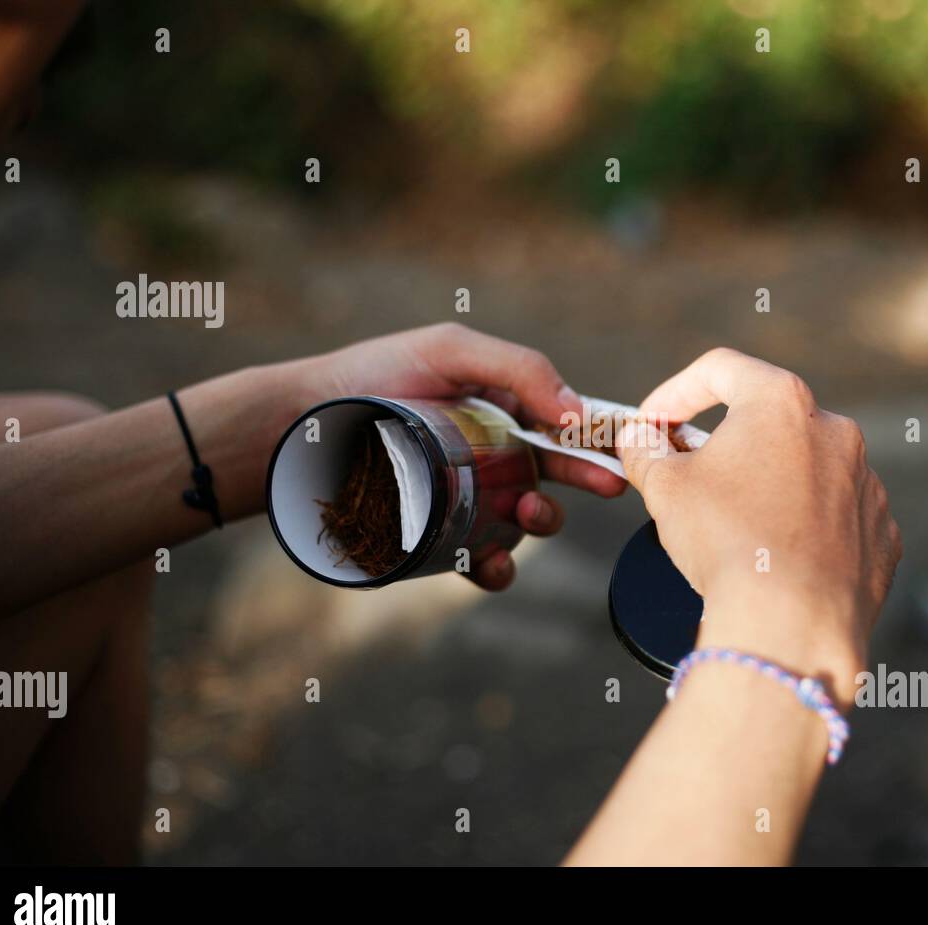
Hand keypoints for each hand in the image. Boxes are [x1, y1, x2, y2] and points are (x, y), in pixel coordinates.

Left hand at [291, 322, 625, 589]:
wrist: (304, 425)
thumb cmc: (375, 375)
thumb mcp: (450, 351)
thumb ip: (518, 368)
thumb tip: (577, 410)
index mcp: (500, 411)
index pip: (562, 426)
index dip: (598, 441)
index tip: (623, 457)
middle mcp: (489, 457)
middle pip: (553, 478)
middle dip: (581, 485)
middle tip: (604, 488)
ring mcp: (466, 500)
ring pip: (523, 523)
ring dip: (541, 523)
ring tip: (527, 516)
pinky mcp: (437, 538)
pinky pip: (481, 562)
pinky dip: (497, 570)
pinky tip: (493, 566)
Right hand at [617, 348, 900, 707]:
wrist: (791, 622)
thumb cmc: (727, 542)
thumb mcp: (664, 487)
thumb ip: (646, 450)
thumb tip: (638, 440)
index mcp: (781, 403)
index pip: (721, 371)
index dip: (675, 393)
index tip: (652, 424)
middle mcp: (835, 431)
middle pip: (769, 422)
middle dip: (727, 444)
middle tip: (692, 478)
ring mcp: (866, 482)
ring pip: (806, 471)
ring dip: (770, 488)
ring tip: (738, 530)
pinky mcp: (881, 532)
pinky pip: (835, 518)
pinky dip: (806, 529)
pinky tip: (778, 559)